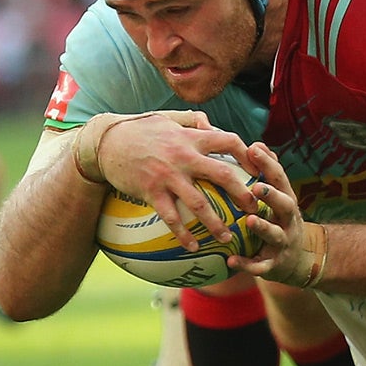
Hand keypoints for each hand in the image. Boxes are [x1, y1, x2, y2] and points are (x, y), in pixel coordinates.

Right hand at [88, 111, 261, 250]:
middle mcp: (184, 156)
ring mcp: (168, 175)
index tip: (260, 170)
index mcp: (191, 138)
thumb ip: (191, 121)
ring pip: (199, 203)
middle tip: (255, 209)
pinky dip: (183, 234)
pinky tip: (193, 247)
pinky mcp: (151, 191)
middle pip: (222, 175)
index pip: (229, 141)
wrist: (105, 142)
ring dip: (215, 223)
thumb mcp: (168, 118)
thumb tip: (209, 123)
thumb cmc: (139, 129)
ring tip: (227, 238)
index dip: (248, 154)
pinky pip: (171, 217)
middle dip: (242, 193)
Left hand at [225, 142, 321, 285]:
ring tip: (250, 220)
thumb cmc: (279, 222)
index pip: (279, 178)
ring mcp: (284, 242)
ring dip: (263, 227)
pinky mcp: (275, 264)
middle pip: (285, 204)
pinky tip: (231, 261)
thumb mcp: (279, 197)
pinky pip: (261, 266)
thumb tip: (256, 143)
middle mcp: (289, 220)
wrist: (298, 261)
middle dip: (272, 195)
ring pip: (276, 234)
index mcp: (286, 201)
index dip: (268, 164)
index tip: (253, 148)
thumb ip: (268, 174)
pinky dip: (247, 264)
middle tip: (256, 186)